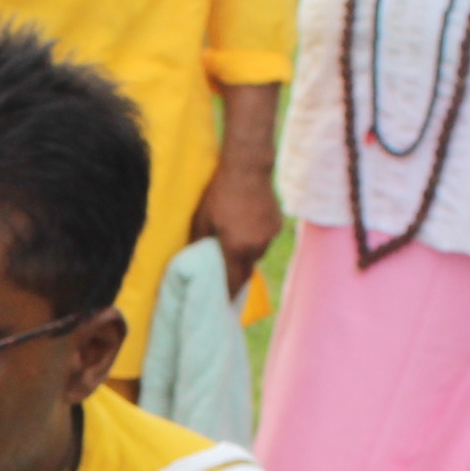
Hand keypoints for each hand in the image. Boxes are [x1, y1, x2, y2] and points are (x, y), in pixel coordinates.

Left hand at [190, 158, 282, 297]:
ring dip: (247, 254)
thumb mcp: (201, 219)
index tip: (223, 302)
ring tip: (236, 245)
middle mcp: (256, 246)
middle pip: (246, 269)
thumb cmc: (219, 193)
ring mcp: (269, 236)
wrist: (248, 168)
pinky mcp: (277, 225)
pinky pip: (265, 240)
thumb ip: (199, 243)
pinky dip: (256, 239)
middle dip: (237, 274)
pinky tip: (247, 227)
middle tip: (227, 275)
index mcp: (236, 247)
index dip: (228, 293)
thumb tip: (192, 258)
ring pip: (257, 254)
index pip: (233, 280)